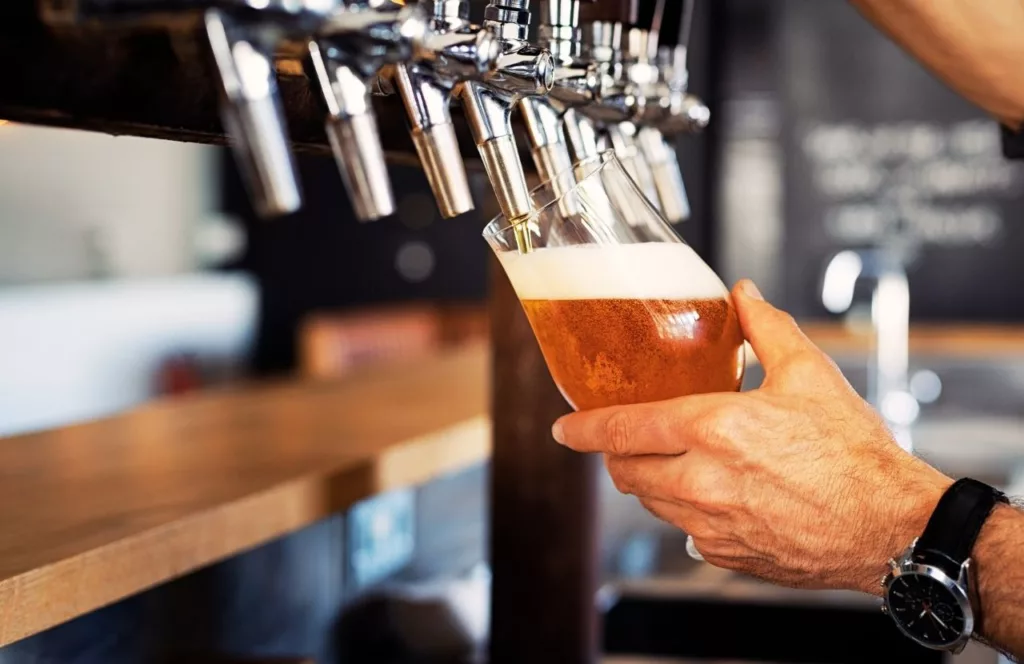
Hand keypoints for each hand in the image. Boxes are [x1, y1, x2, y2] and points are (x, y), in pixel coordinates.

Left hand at [552, 280, 952, 594]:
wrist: (891, 526)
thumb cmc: (855, 453)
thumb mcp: (810, 374)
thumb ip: (766, 328)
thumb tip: (743, 295)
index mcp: (715, 429)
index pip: (623, 429)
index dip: (584, 428)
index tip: (563, 429)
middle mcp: (703, 482)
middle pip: (626, 471)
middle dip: (616, 455)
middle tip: (626, 440)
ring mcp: (712, 526)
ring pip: (651, 503)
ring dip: (650, 481)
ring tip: (674, 461)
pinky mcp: (727, 557)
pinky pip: (685, 532)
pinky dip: (685, 511)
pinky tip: (715, 494)